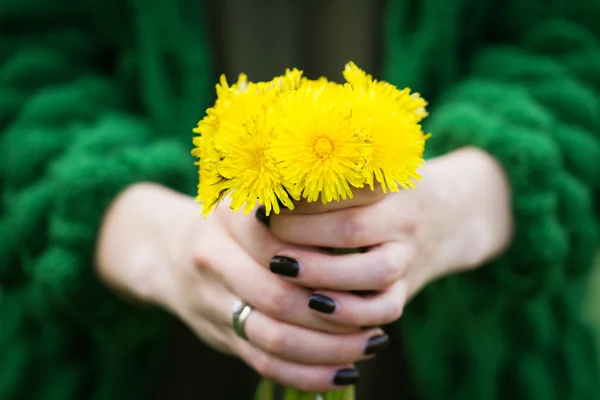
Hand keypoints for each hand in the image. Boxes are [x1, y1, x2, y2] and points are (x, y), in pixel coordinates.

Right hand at [95, 183, 385, 391]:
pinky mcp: (217, 334)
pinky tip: (340, 372)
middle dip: (334, 316)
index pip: (286, 246)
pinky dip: (305, 373)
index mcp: (230, 217)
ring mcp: (210, 300)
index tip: (371, 273)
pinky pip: (262, 362)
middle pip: (280, 297)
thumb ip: (299, 209)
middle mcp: (213, 257)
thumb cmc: (232, 224)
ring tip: (367, 347)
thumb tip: (364, 227)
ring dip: (326, 349)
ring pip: (273, 336)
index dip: (331, 265)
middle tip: (375, 320)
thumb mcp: (255, 200)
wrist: (167, 252)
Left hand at [267, 147, 512, 326]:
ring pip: (374, 271)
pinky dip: (350, 312)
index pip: (344, 183)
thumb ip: (332, 175)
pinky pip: (386, 308)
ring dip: (321, 272)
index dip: (301, 192)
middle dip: (301, 232)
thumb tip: (269, 184)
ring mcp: (410, 256)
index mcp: (393, 180)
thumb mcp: (373, 169)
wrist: (454, 213)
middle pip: (353, 228)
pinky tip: (314, 304)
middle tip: (265, 230)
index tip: (267, 193)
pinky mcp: (409, 288)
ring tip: (280, 267)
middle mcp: (405, 218)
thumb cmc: (393, 189)